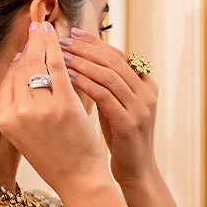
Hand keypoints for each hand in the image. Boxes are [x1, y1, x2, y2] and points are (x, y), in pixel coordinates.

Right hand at [0, 21, 107, 191]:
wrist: (78, 179)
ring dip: (43, 42)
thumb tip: (24, 71)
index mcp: (4, 120)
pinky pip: (58, 69)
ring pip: (38, 65)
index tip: (26, 46)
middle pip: (21, 68)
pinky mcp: (63, 105)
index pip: (8, 80)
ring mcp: (39, 109)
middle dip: (30, 45)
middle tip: (37, 26)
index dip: (18, 60)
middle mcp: (17, 113)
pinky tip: (62, 39)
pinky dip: (59, 51)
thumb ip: (21, 107)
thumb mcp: (27, 135)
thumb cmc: (56, 158)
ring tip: (47, 27)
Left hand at [58, 30, 158, 186]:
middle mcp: (147, 93)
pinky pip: (103, 95)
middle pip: (113, 60)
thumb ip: (108, 85)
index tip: (71, 34)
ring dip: (81, 63)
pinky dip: (84, 83)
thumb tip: (81, 60)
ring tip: (59, 57)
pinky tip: (66, 79)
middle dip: (84, 49)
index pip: (118, 54)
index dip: (94, 42)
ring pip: (108, 74)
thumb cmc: (122, 139)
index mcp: (147, 85)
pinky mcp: (129, 123)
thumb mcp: (118, 106)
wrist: (137, 171)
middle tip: (60, 41)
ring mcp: (140, 108)